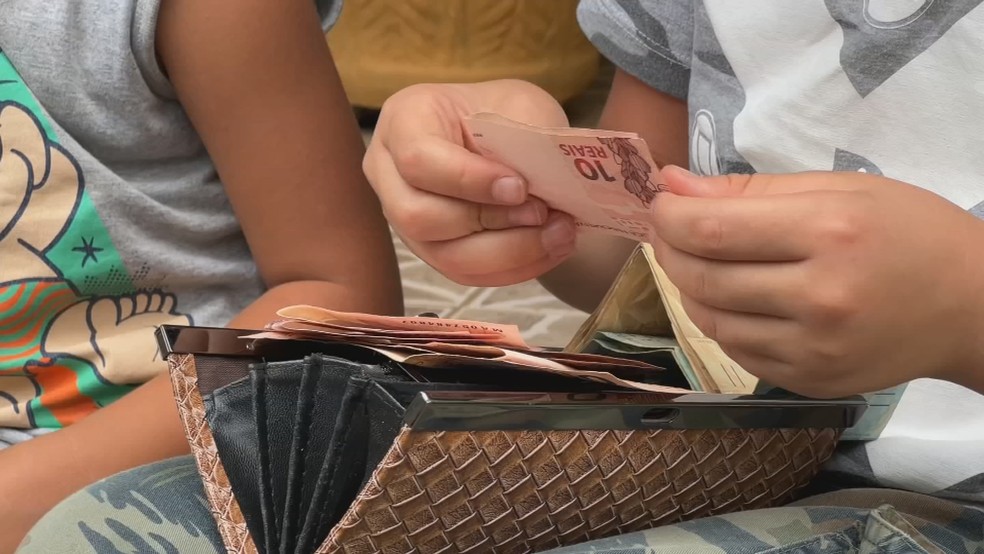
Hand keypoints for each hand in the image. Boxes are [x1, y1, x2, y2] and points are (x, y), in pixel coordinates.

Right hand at [363, 81, 577, 286]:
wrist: (501, 134)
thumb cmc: (504, 112)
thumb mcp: (521, 104)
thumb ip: (527, 139)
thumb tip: (544, 186)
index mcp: (404, 119)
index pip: (418, 159)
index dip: (469, 180)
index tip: (520, 187)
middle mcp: (389, 172)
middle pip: (419, 216)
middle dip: (490, 221)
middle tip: (543, 211)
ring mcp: (403, 218)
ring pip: (444, 255)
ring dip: (509, 252)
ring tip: (557, 234)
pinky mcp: (430, 250)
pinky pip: (465, 274)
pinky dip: (512, 268)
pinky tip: (548, 249)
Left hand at [651, 166, 983, 397]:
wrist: (971, 306)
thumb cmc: (907, 232)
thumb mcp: (840, 189)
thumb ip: (752, 190)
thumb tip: (673, 185)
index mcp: (828, 232)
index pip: (712, 230)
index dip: (668, 217)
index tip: (660, 203)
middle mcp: (819, 296)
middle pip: (704, 278)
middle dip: (668, 250)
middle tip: (666, 231)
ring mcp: (813, 349)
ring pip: (711, 321)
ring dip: (686, 288)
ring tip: (695, 261)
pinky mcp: (810, 382)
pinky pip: (737, 351)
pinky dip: (718, 321)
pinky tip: (728, 298)